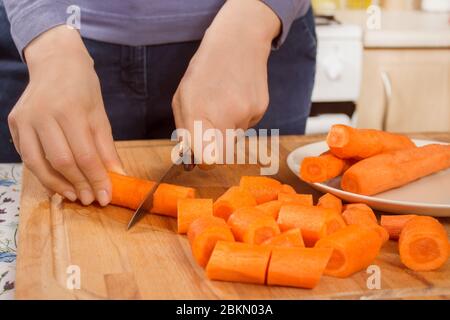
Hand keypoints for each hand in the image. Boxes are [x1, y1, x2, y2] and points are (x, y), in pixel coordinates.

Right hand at [8, 26, 123, 205]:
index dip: (96, 179)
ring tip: (75, 195)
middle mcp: (43, 115)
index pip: (85, 155)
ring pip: (39, 164)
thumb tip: (117, 176)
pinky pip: (28, 156)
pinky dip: (43, 173)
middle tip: (91, 199)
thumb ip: (106, 148)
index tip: (106, 196)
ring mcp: (25, 119)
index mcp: (70, 110)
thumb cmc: (83, 88)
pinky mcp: (14, 123)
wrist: (56, 63)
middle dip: (79, 185)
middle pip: (62, 162)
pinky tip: (58, 182)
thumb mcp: (100, 115)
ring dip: (58, 185)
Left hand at [172, 0, 279, 161]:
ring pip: (235, 138)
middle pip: (224, 154)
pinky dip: (240, 117)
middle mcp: (228, 116)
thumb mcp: (183, 98)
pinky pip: (247, 125)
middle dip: (216, 147)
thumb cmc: (205, 71)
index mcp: (201, 113)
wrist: (238, 42)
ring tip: (223, 101)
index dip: (205, 160)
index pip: (209, 159)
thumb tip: (195, 160)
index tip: (201, 154)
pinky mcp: (261, 109)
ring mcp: (248, 113)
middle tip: (210, 126)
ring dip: (227, 128)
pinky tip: (236, 97)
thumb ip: (186, 131)